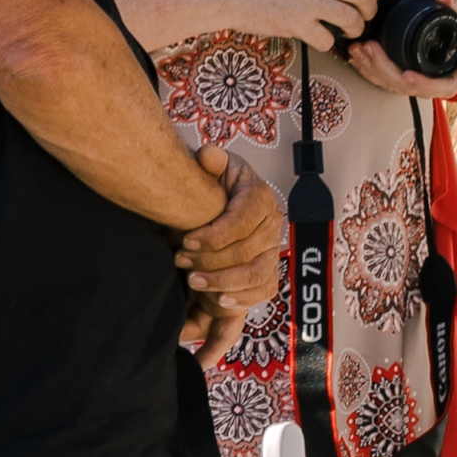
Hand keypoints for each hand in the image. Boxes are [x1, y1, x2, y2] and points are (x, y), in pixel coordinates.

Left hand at [183, 167, 287, 347]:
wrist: (226, 197)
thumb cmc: (218, 183)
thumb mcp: (214, 164)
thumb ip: (211, 159)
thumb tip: (209, 157)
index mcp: (260, 197)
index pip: (241, 222)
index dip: (214, 235)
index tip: (186, 241)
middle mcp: (272, 225)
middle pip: (246, 252)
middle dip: (211, 261)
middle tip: (182, 262)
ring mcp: (274, 251)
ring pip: (255, 275)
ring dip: (223, 282)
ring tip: (194, 282)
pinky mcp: (270, 271)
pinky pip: (263, 290)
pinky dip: (243, 298)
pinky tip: (221, 300)